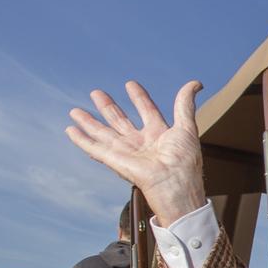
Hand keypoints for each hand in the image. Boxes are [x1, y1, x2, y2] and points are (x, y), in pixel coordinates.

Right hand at [66, 80, 206, 225]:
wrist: (175, 184)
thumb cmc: (184, 160)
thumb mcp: (186, 127)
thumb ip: (185, 105)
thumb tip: (196, 83)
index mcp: (159, 134)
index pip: (147, 110)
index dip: (139, 97)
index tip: (130, 84)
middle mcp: (141, 142)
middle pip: (120, 120)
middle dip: (108, 107)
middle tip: (96, 93)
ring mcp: (127, 151)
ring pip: (103, 133)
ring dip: (89, 122)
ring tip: (75, 111)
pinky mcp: (114, 160)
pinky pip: (94, 148)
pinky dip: (81, 140)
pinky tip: (71, 130)